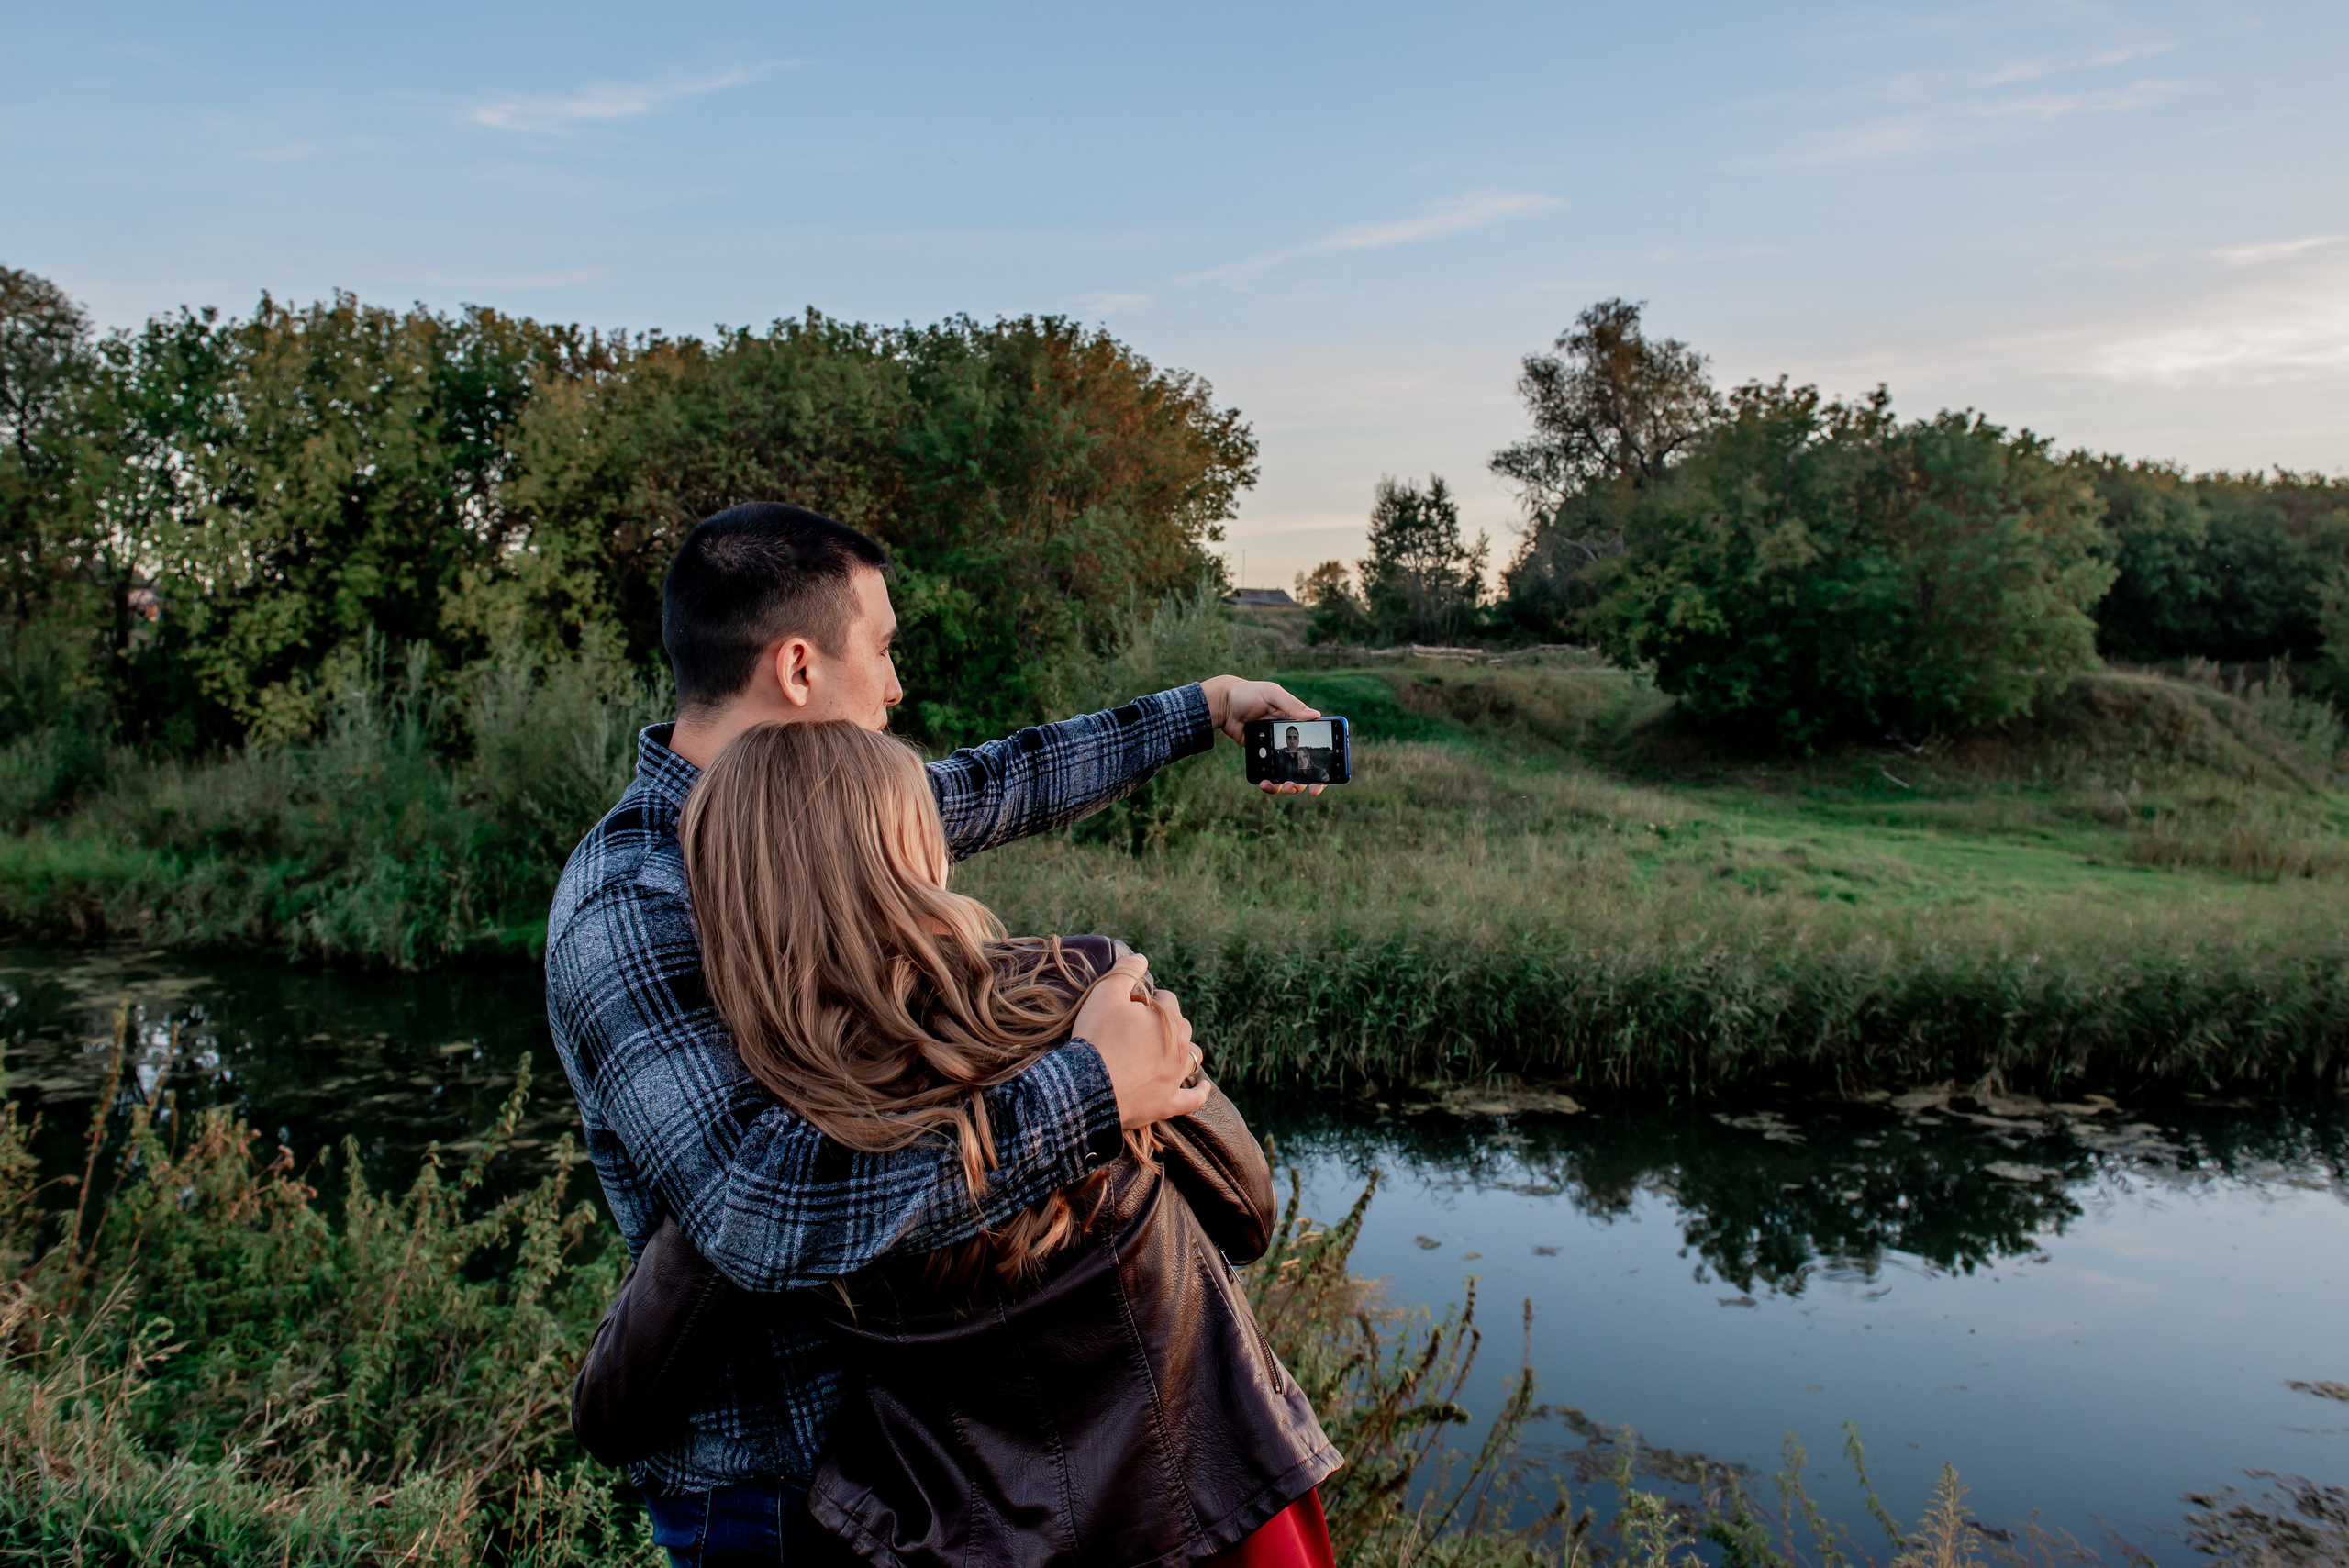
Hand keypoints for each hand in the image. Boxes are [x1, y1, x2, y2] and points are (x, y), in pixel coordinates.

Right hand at [1073, 954, 1209, 1128]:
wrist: (1087, 1087)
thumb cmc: (1097, 1037)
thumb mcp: (1105, 994)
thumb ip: (1125, 971)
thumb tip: (1141, 958)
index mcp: (1170, 1019)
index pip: (1167, 999)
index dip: (1147, 1001)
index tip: (1128, 1007)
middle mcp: (1181, 1047)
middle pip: (1182, 1027)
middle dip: (1165, 1023)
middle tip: (1138, 1028)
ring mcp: (1176, 1077)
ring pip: (1192, 1057)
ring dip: (1184, 1051)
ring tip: (1168, 1050)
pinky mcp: (1169, 1103)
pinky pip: (1193, 1098)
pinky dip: (1199, 1091)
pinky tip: (1203, 1087)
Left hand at [1198, 674, 1326, 796]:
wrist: (1223, 704)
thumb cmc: (1248, 693)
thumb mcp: (1271, 694)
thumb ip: (1291, 705)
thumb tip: (1315, 715)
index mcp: (1298, 722)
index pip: (1317, 743)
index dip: (1325, 761)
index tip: (1325, 776)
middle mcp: (1291, 738)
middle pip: (1305, 764)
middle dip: (1306, 780)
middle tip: (1298, 785)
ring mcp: (1276, 748)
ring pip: (1288, 773)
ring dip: (1289, 785)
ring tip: (1283, 787)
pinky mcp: (1262, 755)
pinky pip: (1270, 773)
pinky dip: (1270, 782)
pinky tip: (1264, 783)